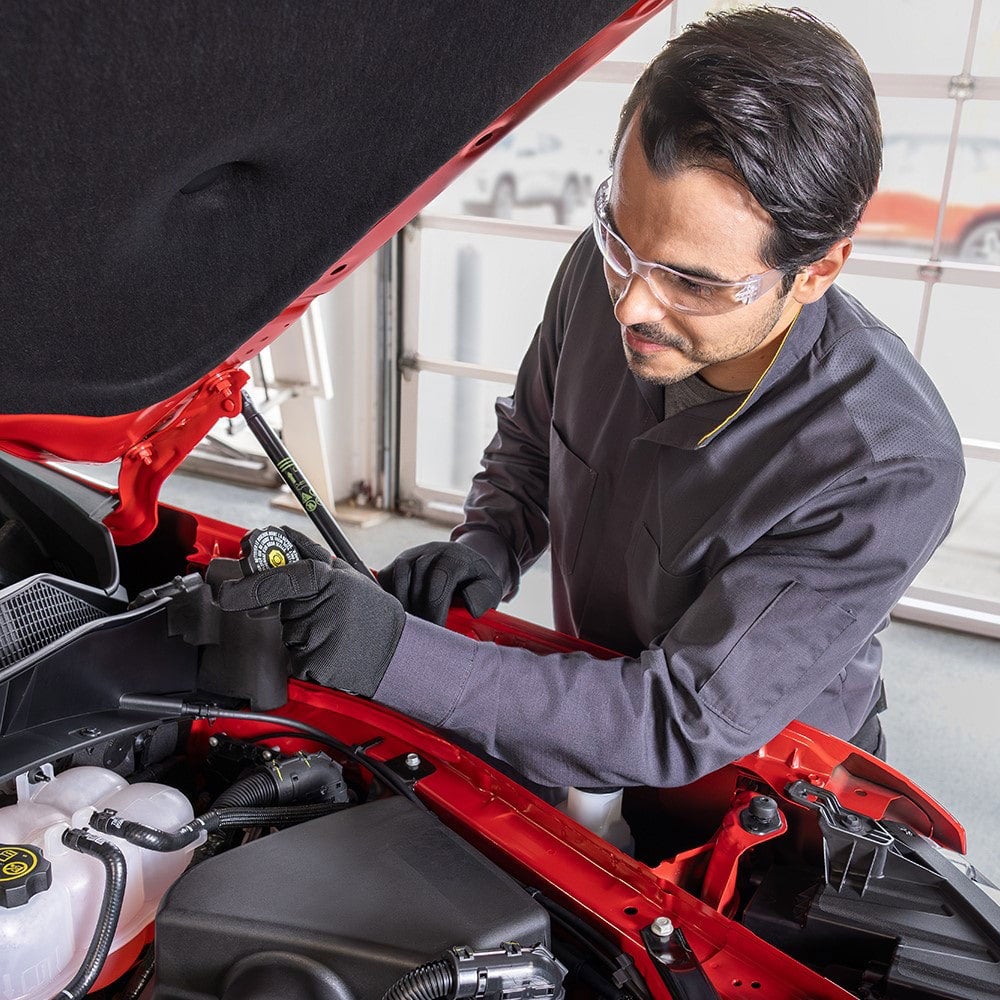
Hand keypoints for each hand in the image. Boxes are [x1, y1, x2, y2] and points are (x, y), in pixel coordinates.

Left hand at [215, 526, 403, 696]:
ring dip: (305, 634)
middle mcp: (317, 609)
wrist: (396, 652)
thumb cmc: (372, 612)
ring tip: (336, 634)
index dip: (249, 586)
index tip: (227, 594)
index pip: (278, 580)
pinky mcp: (311, 667)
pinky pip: (295, 660)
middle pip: (283, 610)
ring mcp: (314, 640)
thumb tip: (282, 534)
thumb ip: (312, 555)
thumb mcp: (348, 574)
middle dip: (296, 610)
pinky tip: (333, 652)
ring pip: (289, 635)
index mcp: (325, 581)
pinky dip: (309, 657)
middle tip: (327, 614)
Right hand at [378, 540, 503, 625]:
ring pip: (398, 577)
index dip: (435, 608)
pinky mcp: (398, 562)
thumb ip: (484, 597)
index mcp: (457, 557)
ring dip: (402, 604)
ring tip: (410, 626)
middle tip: (422, 635)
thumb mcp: (490, 589)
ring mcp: (413, 554)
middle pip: (417, 578)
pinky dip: (389, 596)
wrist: (465, 565)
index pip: (440, 579)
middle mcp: (432, 550)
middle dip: (419, 610)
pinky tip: (399, 614)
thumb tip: (470, 608)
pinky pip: (386, 577)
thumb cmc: (477, 584)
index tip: (436, 631)